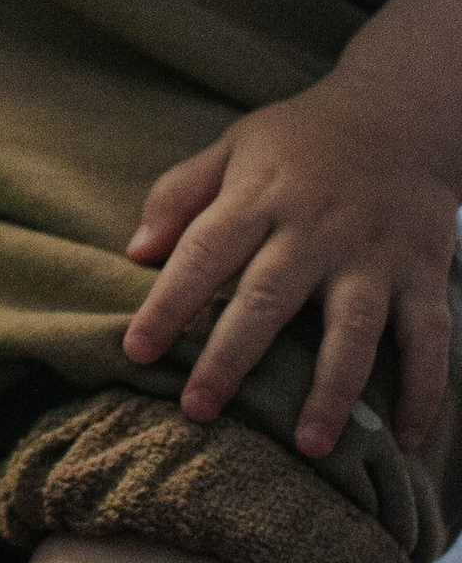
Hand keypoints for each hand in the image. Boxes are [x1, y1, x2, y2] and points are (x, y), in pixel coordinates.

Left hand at [122, 64, 461, 459]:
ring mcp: (373, 256)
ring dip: (331, 391)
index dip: (168, 303)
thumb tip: (134, 251)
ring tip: (308, 448)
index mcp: (260, 197)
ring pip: (352, 330)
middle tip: (197, 412)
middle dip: (231, 358)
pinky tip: (406, 437)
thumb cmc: (303, 140)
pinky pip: (428, 338)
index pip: (203, 253)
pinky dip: (424, 389)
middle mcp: (316, 230)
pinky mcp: (422, 274)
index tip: (136, 351)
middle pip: (268, 299)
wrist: (403, 114)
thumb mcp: (234, 146)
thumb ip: (181, 194)